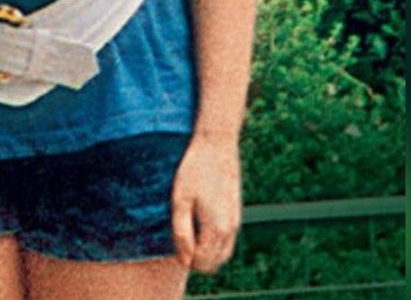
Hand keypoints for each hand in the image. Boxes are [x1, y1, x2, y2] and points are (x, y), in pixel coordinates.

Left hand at [171, 132, 241, 273]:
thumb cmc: (193, 170)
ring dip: (206, 252)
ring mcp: (236, 222)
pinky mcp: (236, 214)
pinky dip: (214, 243)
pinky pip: (228, 241)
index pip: (202, 263)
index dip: (185, 258)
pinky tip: (199, 225)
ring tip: (188, 231)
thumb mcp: (180, 200)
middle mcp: (231, 229)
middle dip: (196, 259)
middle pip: (214, 264)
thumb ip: (182, 232)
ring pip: (223, 254)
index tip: (174, 239)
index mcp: (216, 228)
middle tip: (179, 236)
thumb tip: (185, 260)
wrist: (216, 145)